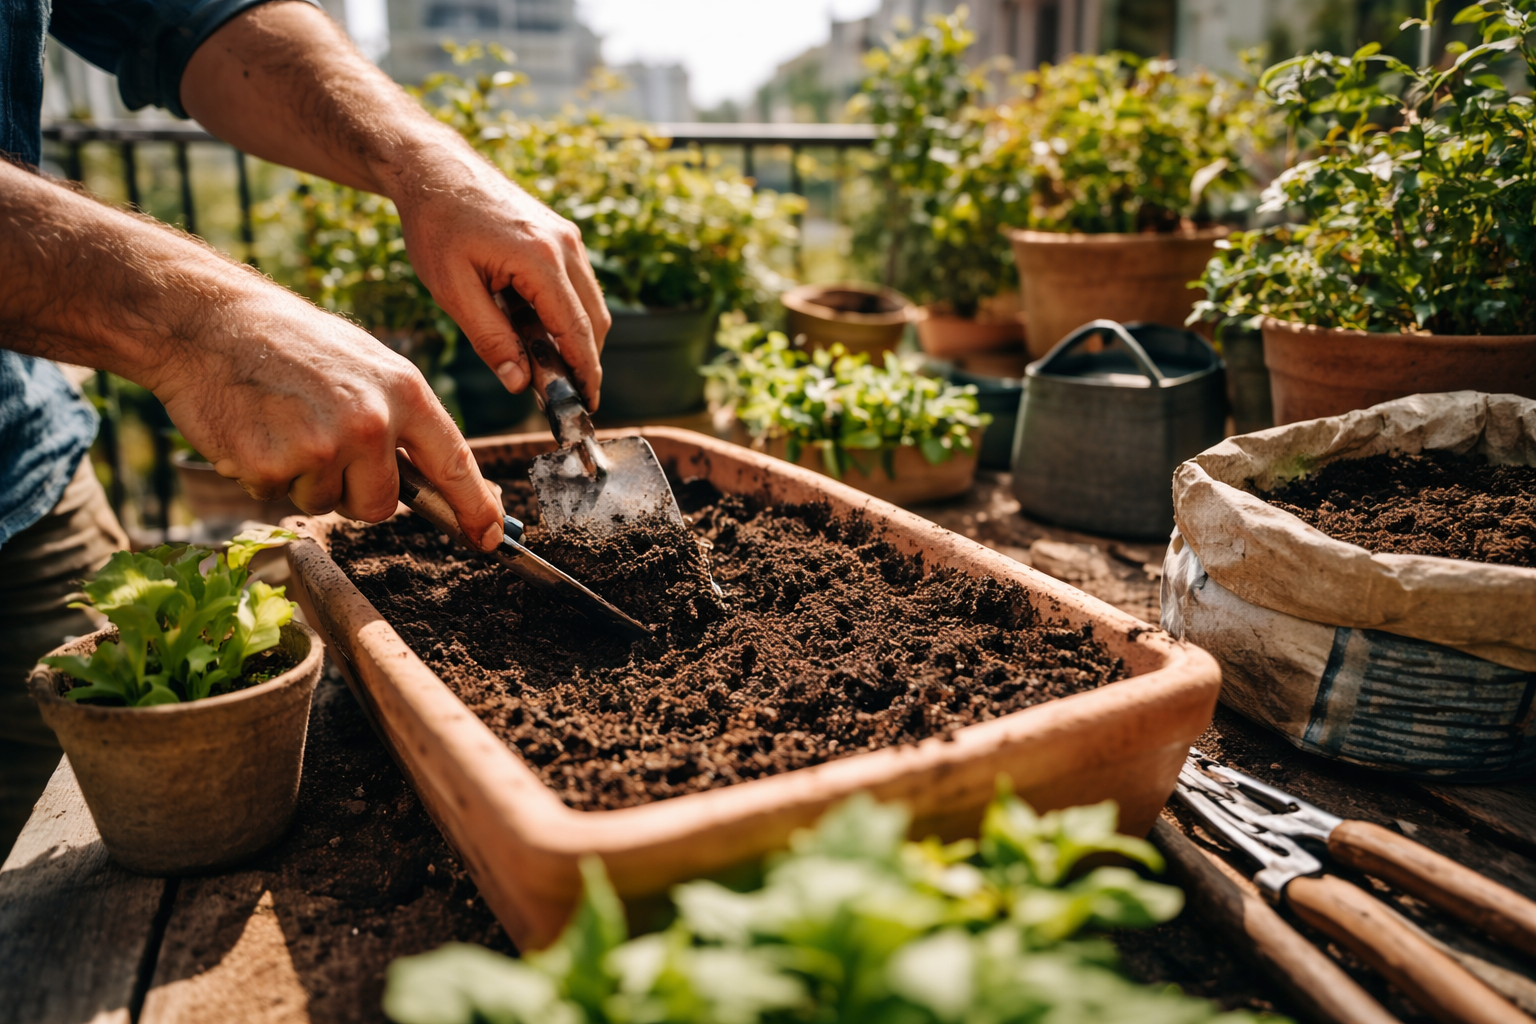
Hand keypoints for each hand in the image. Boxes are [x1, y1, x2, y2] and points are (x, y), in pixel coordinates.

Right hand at [151, 276, 505, 548]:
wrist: (209, 322)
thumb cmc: (292, 344)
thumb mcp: (367, 365)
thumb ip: (404, 418)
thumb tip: (441, 478)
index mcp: (404, 391)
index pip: (454, 461)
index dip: (475, 506)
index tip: (492, 537)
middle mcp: (371, 420)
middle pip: (380, 505)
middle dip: (354, 491)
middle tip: (321, 442)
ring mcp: (322, 445)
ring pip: (326, 502)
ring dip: (304, 477)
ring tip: (283, 421)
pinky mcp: (272, 464)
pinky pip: (277, 495)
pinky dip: (263, 472)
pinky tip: (254, 428)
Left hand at [179, 2, 610, 409]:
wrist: (432, 167)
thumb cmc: (435, 225)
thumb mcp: (453, 290)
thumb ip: (491, 339)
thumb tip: (520, 383)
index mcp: (540, 260)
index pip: (577, 332)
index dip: (584, 374)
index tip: (585, 405)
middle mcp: (565, 246)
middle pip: (593, 322)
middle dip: (583, 361)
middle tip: (559, 393)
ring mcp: (567, 237)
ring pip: (590, 305)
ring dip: (573, 338)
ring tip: (539, 361)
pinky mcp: (560, 235)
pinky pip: (575, 286)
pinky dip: (564, 314)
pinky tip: (531, 327)